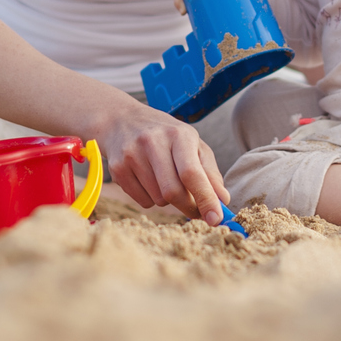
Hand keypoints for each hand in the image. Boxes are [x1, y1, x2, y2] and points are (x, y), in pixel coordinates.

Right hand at [95, 98, 231, 224]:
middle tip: (195, 209)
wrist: (123, 121)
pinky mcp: (118, 169)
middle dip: (188, 207)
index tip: (216, 219)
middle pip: (173, 191)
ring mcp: (132, 155)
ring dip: (169, 200)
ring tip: (165, 178)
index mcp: (178, 134)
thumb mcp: (193, 145)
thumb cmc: (166, 136)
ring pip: (159, 200)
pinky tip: (149, 179)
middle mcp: (153, 142)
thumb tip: (223, 201)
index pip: (192, 173)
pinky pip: (143, 202)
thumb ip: (210, 173)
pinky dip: (152, 199)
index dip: (205, 198)